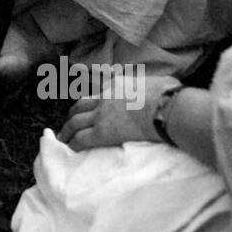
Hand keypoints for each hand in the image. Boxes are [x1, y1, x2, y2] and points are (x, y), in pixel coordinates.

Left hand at [56, 74, 180, 149]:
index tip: (87, 109)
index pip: (97, 93)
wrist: (166, 108)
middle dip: (71, 115)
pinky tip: (70, 149)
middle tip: (68, 123)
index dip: (90, 102)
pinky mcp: (102, 132)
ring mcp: (101, 114)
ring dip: (66, 130)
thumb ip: (152, 86)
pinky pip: (81, 139)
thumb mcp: (157, 82)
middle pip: (79, 106)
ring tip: (62, 138)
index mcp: (116, 84)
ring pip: (75, 122)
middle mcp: (104, 97)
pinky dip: (73, 144)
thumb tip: (167, 87)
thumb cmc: (169, 95)